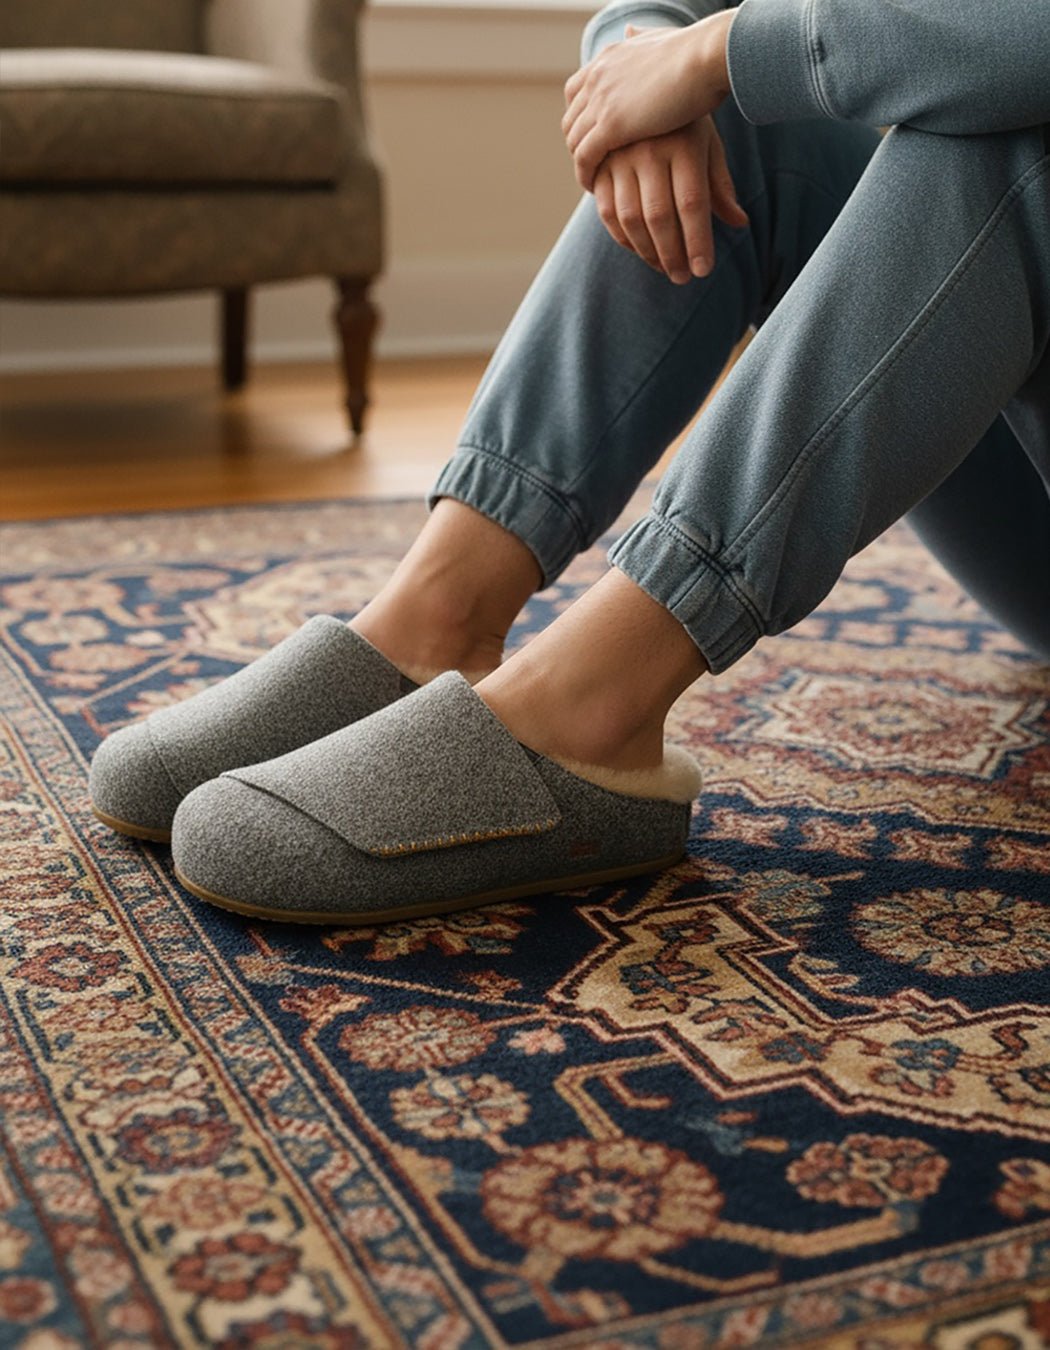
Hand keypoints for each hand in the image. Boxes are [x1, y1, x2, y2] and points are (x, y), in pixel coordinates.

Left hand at [563, 11, 734, 190]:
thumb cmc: (696, 51)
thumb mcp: (659, 37)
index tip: (592, 136)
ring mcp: (601, 101)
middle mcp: (598, 76)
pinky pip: (584, 157)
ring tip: (594, 180)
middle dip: (578, 144)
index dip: (580, 117)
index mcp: (608, 58)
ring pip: (574, 141)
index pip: (576, 91)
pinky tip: (594, 188)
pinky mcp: (611, 125)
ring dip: (581, 163)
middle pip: (571, 119)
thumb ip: (641, 37)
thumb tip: (631, 30)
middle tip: (593, 165)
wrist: (705, 57)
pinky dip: (585, 174)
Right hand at [593, 117, 747, 281]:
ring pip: (630, 218)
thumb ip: (720, 186)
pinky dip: (622, 236)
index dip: (697, 241)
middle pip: (660, 216)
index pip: (692, 204)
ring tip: (664, 268)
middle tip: (682, 278)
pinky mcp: (599, 164)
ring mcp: (620, 156)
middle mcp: (650, 149)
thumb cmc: (686, 120)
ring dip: (646, 251)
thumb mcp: (707, 145)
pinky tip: (638, 249)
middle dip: (672, 254)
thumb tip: (740, 224)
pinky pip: (607, 210)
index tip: (702, 271)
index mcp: (684, 144)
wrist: (646, 81)